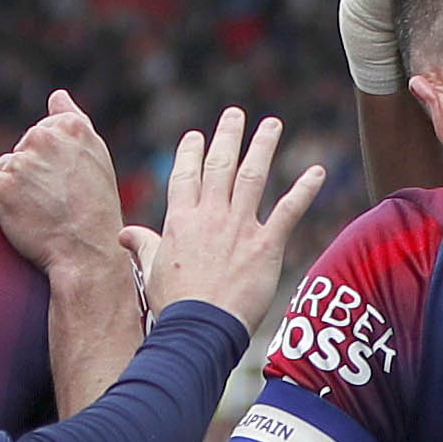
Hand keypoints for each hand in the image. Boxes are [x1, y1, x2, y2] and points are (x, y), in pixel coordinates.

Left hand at [0, 90, 131, 282]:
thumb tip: (57, 95)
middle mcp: (44, 138)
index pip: (44, 130)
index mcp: (71, 127)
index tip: (64, 181)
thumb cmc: (96, 207)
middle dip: (31, 170)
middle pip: (22, 147)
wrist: (86, 252)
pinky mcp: (0, 186)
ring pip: (4, 165)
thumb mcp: (97, 155)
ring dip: (13, 184)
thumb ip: (74, 120)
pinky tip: (10, 207)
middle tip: (53, 198)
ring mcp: (21, 162)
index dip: (51, 159)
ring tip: (38, 208)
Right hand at [150, 107, 325, 330]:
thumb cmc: (173, 304)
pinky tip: (318, 172)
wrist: (199, 327)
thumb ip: (143, 245)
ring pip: (252, 176)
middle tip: (236, 115)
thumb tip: (124, 235)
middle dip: (228, 136)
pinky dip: (305, 190)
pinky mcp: (266, 246)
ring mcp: (239, 227)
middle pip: (220, 165)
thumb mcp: (151, 270)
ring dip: (263, 147)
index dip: (191, 151)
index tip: (196, 135)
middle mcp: (210, 216)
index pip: (185, 174)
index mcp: (180, 220)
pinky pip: (289, 210)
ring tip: (272, 125)